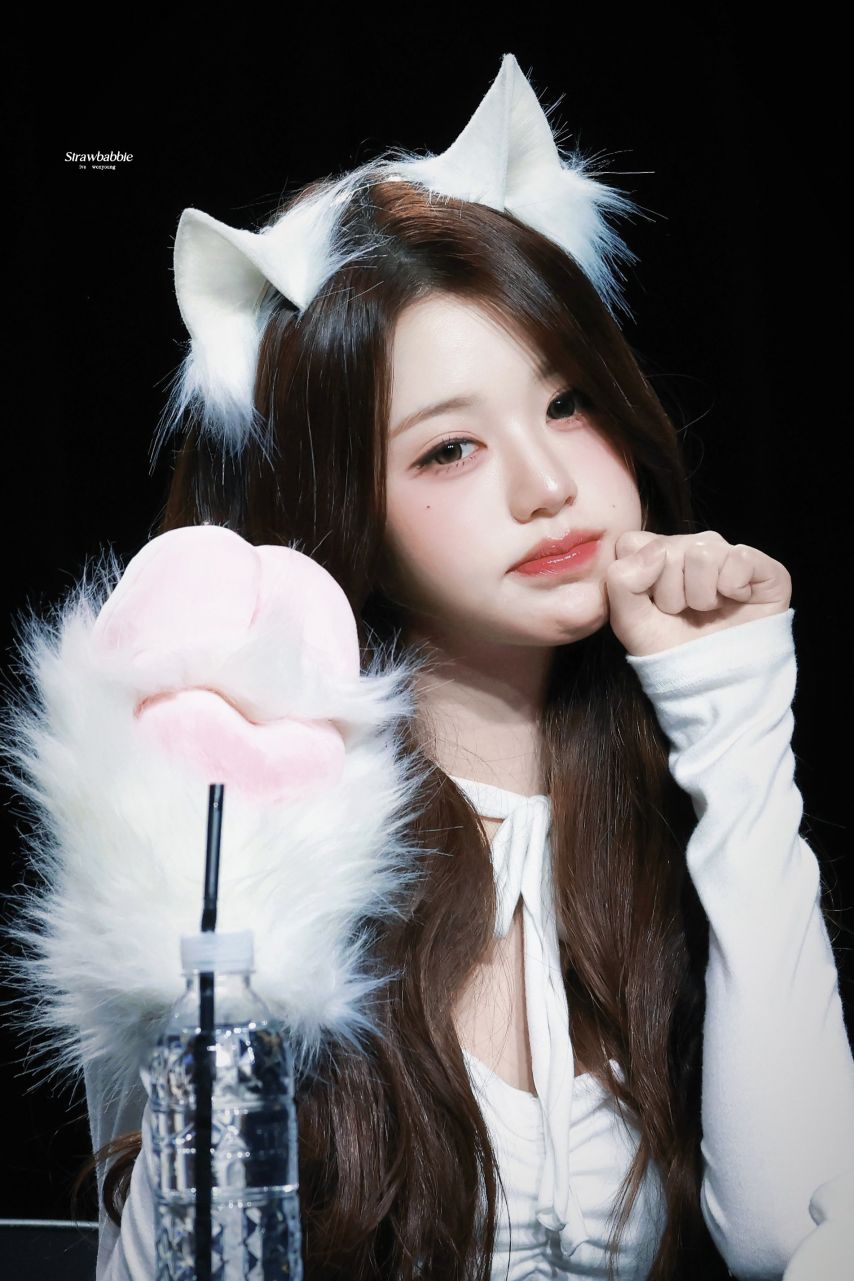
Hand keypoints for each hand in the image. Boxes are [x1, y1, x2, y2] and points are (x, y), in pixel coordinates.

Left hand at [604, 530, 791, 656]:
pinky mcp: (761, 566)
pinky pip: (739, 558)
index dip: (638, 579)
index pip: (632, 543)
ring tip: (708, 611)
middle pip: (666, 549)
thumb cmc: (671, 649)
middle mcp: (691, 547)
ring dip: (702, 596)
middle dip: (671, 594)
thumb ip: (621, 581)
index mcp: (656, 556)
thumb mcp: (630, 621)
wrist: (715, 682)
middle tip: (684, 613)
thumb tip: (655, 551)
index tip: (651, 606)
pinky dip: (734, 588)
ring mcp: (726, 553)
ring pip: (702, 553)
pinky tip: (736, 602)